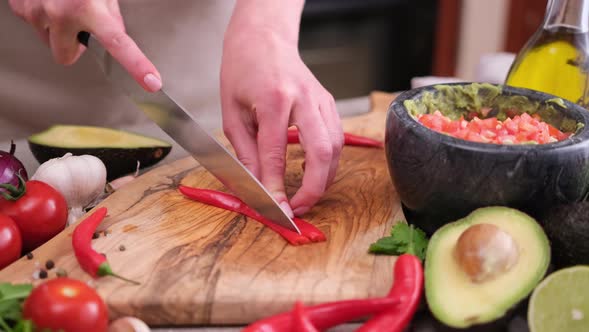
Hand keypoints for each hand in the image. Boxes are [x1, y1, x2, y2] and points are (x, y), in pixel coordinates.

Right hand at [8, 0, 160, 91]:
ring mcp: (36, 12)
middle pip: (67, 56)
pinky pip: (35, 25)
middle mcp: (60, 14)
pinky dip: (42, 15)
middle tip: (76, 22)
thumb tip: (113, 33)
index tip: (151, 81)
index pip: (118, 43)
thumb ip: (109, 14)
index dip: (136, 65)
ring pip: (49, 41)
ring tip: (60, 3)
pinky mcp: (20, 9)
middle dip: (72, 45)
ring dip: (57, 28)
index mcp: (88, 8)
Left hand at [221, 6, 343, 216]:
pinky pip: (337, 138)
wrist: (264, 38)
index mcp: (273, 100)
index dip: (276, 186)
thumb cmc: (242, 71)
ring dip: (324, 178)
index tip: (276, 208)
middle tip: (299, 208)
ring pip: (336, 148)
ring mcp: (322, 100)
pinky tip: (314, 172)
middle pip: (321, 153)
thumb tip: (257, 185)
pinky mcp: (329, 103)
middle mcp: (304, 99)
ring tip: (306, 195)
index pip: (276, 153)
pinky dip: (328, 162)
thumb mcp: (232, 112)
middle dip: (314, 188)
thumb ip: (245, 151)